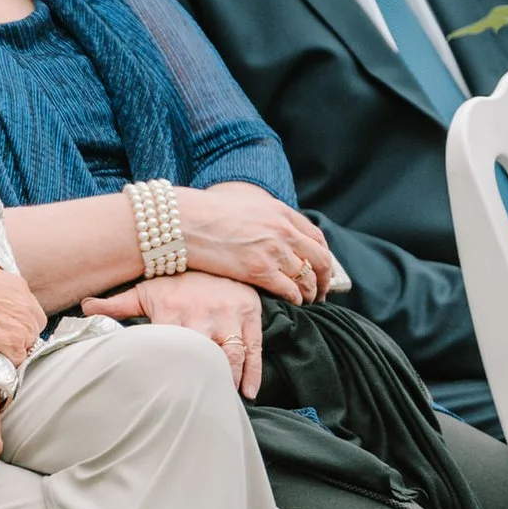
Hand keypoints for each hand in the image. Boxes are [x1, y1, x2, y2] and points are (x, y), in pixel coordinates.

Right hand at [0, 254, 44, 366]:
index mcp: (18, 287)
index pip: (30, 309)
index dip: (18, 320)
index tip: (5, 325)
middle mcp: (25, 304)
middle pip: (34, 328)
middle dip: (19, 335)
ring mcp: (21, 323)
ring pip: (27, 344)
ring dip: (12, 349)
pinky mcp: (11, 341)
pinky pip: (17, 358)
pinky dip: (6, 362)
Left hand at [81, 272, 263, 398]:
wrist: (219, 253)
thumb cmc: (178, 280)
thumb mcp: (146, 290)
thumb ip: (116, 305)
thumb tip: (83, 308)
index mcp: (173, 310)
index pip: (166, 345)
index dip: (165, 370)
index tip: (160, 393)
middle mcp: (203, 315)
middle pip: (202, 355)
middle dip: (200, 380)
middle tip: (193, 404)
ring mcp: (229, 317)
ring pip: (232, 355)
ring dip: (228, 380)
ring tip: (221, 401)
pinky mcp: (250, 317)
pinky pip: (254, 348)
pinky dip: (253, 372)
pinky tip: (248, 392)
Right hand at [176, 185, 337, 304]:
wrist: (183, 220)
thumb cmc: (207, 213)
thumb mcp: (248, 205)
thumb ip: (268, 218)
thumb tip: (277, 232)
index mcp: (282, 212)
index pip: (317, 238)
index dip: (323, 257)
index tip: (323, 269)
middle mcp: (283, 231)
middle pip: (320, 259)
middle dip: (325, 279)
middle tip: (323, 292)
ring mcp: (273, 251)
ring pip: (306, 277)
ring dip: (312, 292)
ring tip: (310, 300)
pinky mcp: (258, 270)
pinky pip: (289, 289)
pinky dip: (296, 298)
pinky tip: (295, 303)